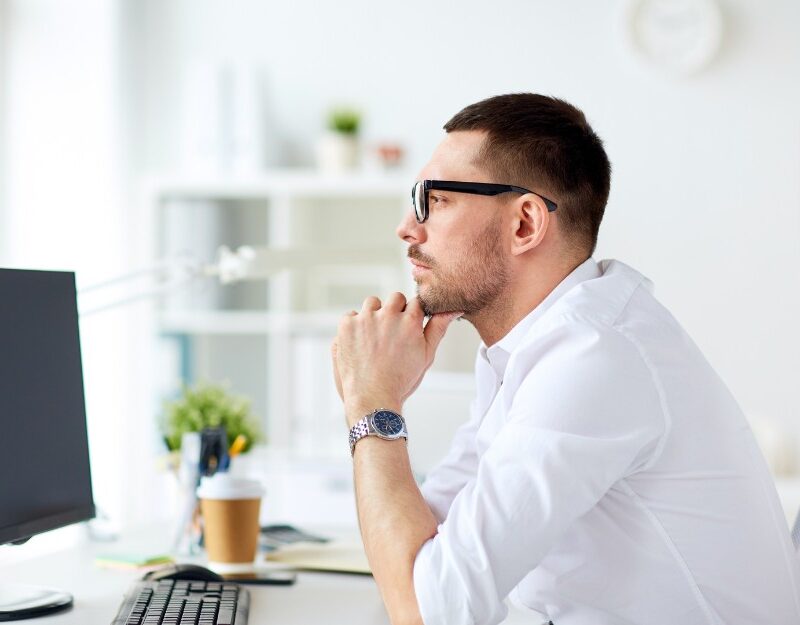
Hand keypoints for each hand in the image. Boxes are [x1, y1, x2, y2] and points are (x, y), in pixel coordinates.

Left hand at [331, 293, 460, 425]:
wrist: (372, 398)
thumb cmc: (401, 380)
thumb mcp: (426, 355)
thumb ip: (438, 328)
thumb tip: (452, 310)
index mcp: (410, 320)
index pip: (416, 302)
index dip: (413, 314)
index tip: (408, 327)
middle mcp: (388, 315)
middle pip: (395, 298)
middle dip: (395, 311)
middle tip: (392, 334)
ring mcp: (365, 319)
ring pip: (372, 303)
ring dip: (374, 315)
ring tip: (375, 339)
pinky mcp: (347, 325)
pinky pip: (351, 315)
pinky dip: (354, 326)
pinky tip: (359, 343)